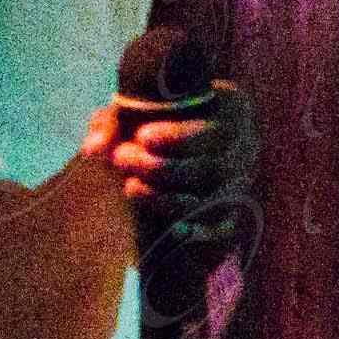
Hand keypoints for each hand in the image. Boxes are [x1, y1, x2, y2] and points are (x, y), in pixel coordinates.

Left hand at [106, 78, 255, 245]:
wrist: (175, 141)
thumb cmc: (152, 117)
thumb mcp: (133, 109)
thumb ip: (111, 123)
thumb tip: (94, 149)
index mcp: (232, 108)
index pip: (217, 126)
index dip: (182, 136)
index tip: (142, 136)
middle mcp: (245, 145)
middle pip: (213, 166)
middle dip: (163, 168)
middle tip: (121, 159)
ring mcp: (241, 179)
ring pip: (213, 198)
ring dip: (168, 198)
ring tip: (130, 187)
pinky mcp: (232, 209)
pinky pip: (222, 226)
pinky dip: (197, 229)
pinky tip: (171, 230)